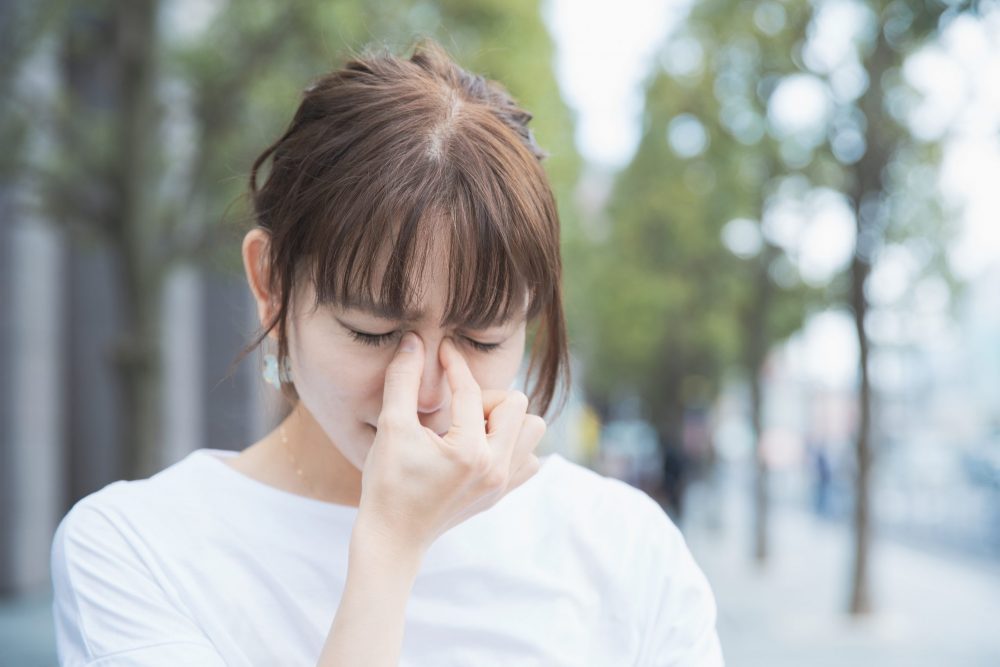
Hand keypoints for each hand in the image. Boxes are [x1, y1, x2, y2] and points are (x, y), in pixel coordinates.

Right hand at [354, 332, 545, 556]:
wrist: (393, 537)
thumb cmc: (387, 483)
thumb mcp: (392, 428)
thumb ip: (403, 380)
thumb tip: (414, 341)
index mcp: (469, 451)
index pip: (470, 391)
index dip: (453, 364)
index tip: (441, 350)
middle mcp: (495, 468)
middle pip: (517, 404)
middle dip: (486, 397)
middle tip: (455, 410)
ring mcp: (503, 484)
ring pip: (532, 430)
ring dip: (506, 420)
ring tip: (472, 428)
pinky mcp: (502, 494)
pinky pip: (530, 458)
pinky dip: (512, 446)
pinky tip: (481, 448)